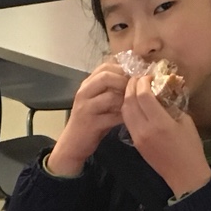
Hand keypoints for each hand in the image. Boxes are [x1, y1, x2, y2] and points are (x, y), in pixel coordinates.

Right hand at [45, 61, 127, 175]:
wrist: (73, 144)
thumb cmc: (90, 121)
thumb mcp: (98, 101)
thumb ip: (111, 90)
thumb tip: (135, 80)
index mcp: (87, 85)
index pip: (105, 66)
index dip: (123, 68)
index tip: (136, 76)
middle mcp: (84, 93)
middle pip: (106, 76)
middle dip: (125, 81)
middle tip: (137, 89)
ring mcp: (86, 108)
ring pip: (110, 96)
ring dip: (126, 100)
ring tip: (135, 104)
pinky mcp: (91, 124)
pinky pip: (112, 116)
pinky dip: (124, 116)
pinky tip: (130, 118)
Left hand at [120, 74, 210, 197]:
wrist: (184, 175)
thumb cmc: (190, 147)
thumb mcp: (186, 121)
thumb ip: (172, 104)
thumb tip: (164, 88)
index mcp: (160, 123)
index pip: (142, 95)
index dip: (143, 82)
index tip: (148, 76)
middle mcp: (145, 129)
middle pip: (129, 101)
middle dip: (132, 86)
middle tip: (138, 78)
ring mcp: (138, 137)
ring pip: (125, 111)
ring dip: (127, 97)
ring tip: (135, 89)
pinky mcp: (135, 143)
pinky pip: (127, 121)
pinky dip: (128, 109)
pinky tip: (135, 104)